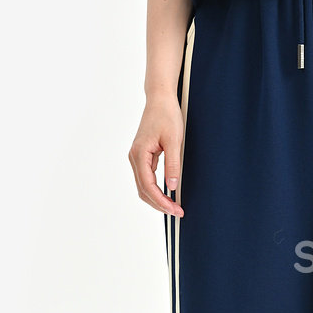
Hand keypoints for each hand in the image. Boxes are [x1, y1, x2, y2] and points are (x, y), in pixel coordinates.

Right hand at [128, 97, 184, 217]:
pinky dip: (155, 190)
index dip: (161, 201)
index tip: (176, 209)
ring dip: (157, 199)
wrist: (160, 99)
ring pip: (143, 186)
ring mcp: (137, 157)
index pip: (148, 186)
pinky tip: (167, 194)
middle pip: (143, 190)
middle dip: (159, 204)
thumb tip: (172, 187)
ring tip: (173, 207)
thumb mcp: (174, 140)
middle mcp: (134, 157)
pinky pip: (146, 178)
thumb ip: (173, 164)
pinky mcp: (142, 156)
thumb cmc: (167, 116)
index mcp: (139, 154)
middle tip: (178, 212)